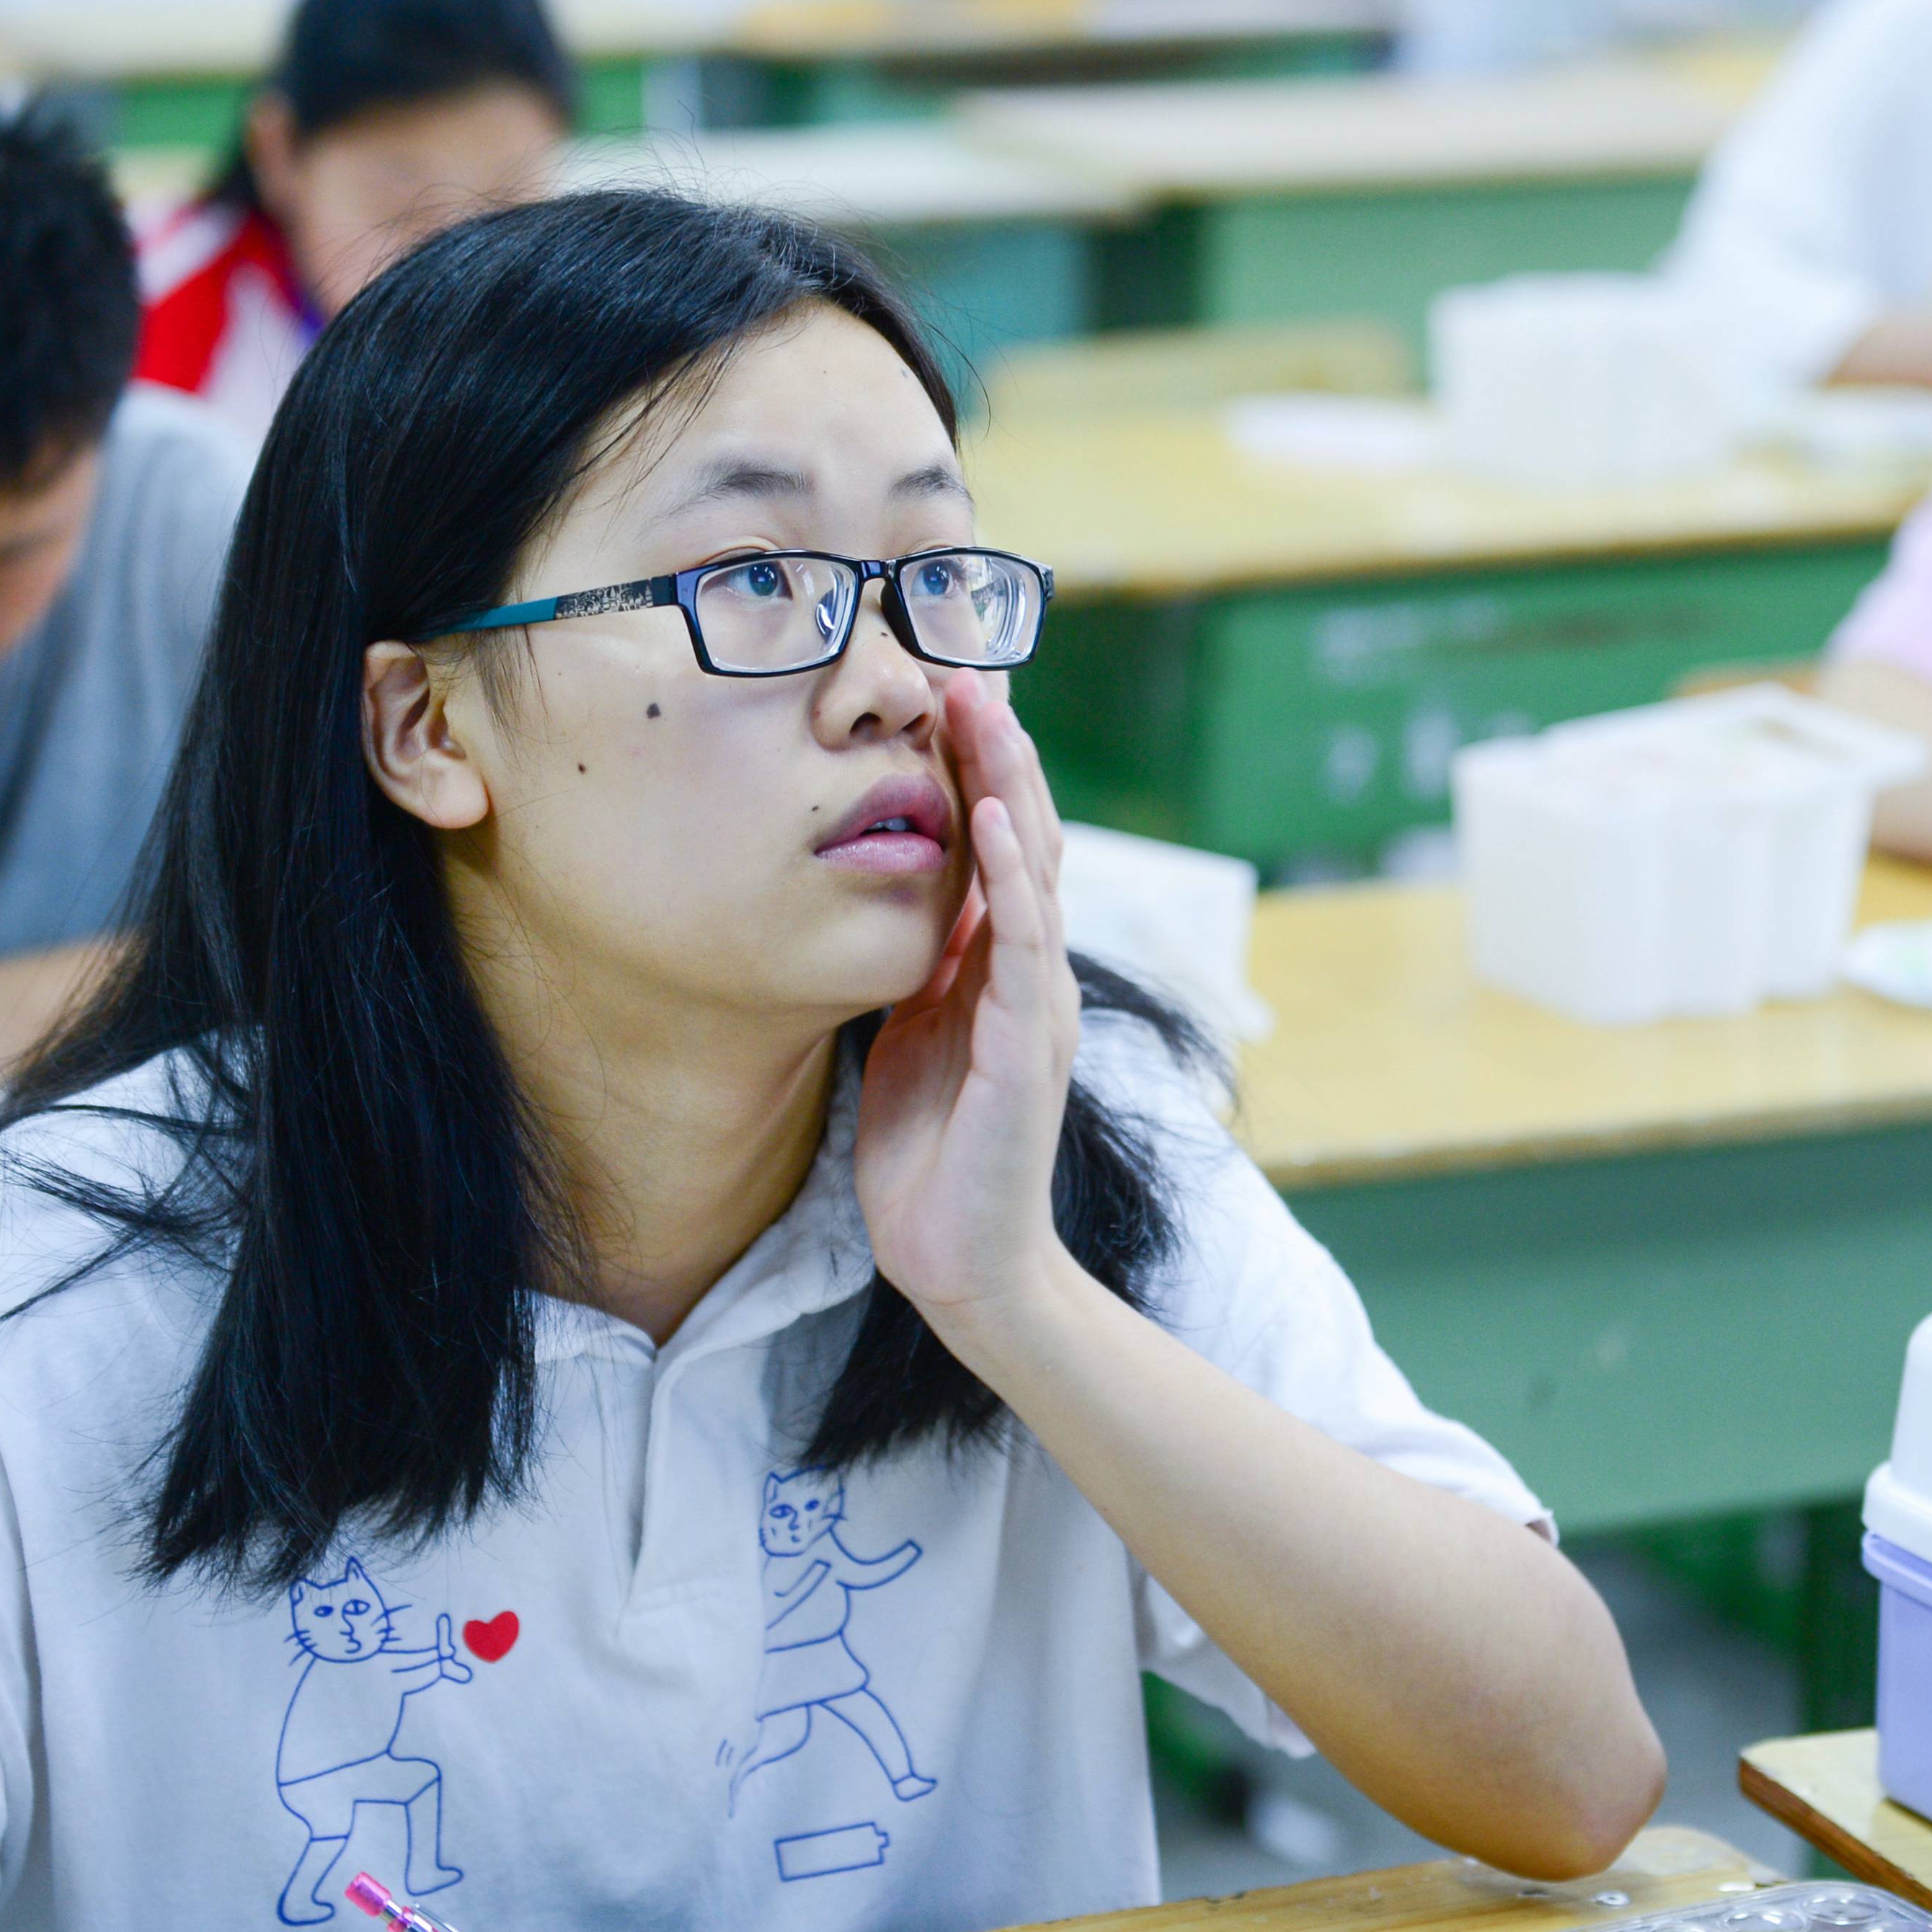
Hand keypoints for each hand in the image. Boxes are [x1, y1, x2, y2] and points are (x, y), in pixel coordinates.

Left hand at [852, 674, 1083, 1328]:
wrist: (962, 1263)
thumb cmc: (934, 1158)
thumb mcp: (912, 1037)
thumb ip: (920, 970)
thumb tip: (893, 901)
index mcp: (1003, 970)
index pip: (1000, 848)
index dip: (980, 770)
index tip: (948, 694)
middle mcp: (1033, 976)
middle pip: (1026, 838)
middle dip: (998, 752)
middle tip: (968, 668)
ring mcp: (1038, 1008)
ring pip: (1033, 872)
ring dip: (1009, 786)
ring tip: (982, 711)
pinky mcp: (1028, 1048)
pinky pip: (1023, 945)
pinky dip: (1009, 878)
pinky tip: (991, 820)